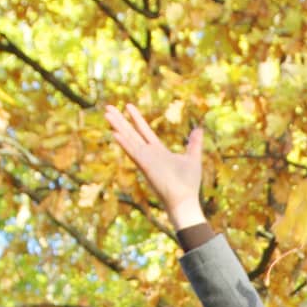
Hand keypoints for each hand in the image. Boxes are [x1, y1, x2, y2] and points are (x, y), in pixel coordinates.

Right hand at [103, 104, 206, 229]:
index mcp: (158, 151)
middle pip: (131, 133)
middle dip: (120, 120)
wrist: (185, 200)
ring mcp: (145, 160)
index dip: (136, 118)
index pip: (144, 131)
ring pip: (128, 140)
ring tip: (107, 114)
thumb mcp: (192, 158)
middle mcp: (149, 154)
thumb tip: (199, 129)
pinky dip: (124, 144)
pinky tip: (114, 134)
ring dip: (117, 127)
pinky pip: (133, 153)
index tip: (128, 106)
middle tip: (109, 107)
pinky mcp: (145, 166)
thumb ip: (194, 143)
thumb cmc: (188, 183)